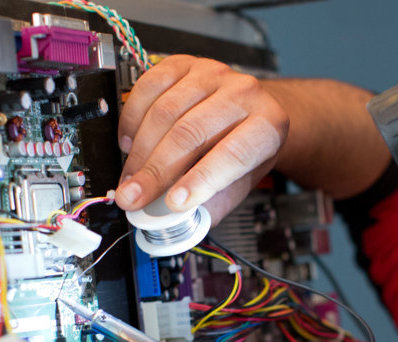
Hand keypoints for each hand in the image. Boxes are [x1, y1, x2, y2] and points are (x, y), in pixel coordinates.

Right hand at [116, 55, 288, 222]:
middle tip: (134, 198)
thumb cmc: (244, 150)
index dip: (200, 181)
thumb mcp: (241, 183)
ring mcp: (212, 73)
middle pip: (191, 133)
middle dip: (156, 172)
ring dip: (140, 152)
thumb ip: (211, 204)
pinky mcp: (184, 63)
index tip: (173, 204)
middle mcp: (244, 93)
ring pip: (165, 112)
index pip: (232, 154)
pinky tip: (129, 144)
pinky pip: (147, 88)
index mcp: (268, 125)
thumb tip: (172, 223)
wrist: (249, 111)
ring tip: (129, 179)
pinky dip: (132, 120)